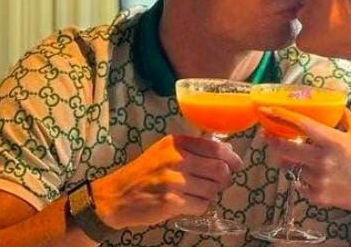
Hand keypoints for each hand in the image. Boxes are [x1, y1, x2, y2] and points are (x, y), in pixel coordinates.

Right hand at [89, 134, 243, 228]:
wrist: (115, 196)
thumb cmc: (144, 173)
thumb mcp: (166, 151)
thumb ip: (195, 149)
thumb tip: (228, 149)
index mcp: (176, 143)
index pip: (216, 147)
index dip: (232, 158)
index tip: (236, 164)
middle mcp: (176, 159)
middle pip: (220, 169)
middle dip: (225, 178)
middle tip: (220, 183)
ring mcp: (173, 181)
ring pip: (213, 189)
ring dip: (211, 194)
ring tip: (200, 194)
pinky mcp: (171, 202)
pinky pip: (201, 205)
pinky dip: (200, 206)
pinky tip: (190, 204)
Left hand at [261, 108, 350, 225]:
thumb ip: (344, 117)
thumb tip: (334, 104)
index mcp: (332, 141)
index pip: (300, 125)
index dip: (280, 115)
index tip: (266, 110)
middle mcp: (322, 160)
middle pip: (285, 149)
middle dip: (273, 142)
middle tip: (270, 136)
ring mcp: (318, 180)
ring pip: (292, 168)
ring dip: (291, 161)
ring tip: (298, 157)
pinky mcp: (318, 197)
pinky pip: (301, 185)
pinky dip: (302, 179)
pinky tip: (313, 175)